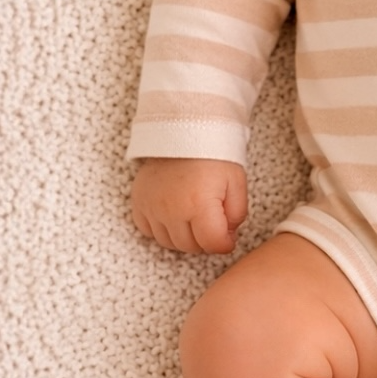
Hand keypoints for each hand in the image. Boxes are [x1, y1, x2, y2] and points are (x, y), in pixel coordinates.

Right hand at [130, 158, 247, 253]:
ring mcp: (152, 207)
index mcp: (199, 205)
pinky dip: (162, 229)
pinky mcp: (139, 203)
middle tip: (214, 224)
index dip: (225, 244)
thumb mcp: (237, 183)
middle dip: (206, 241)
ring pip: (169, 243)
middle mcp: (171, 210)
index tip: (229, 236)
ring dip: (185, 238)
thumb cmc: (214, 156)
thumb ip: (237, 214)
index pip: (212, 244)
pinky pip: (148, 231)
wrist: (185, 131)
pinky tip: (175, 216)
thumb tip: (228, 236)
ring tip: (196, 219)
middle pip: (191, 247)